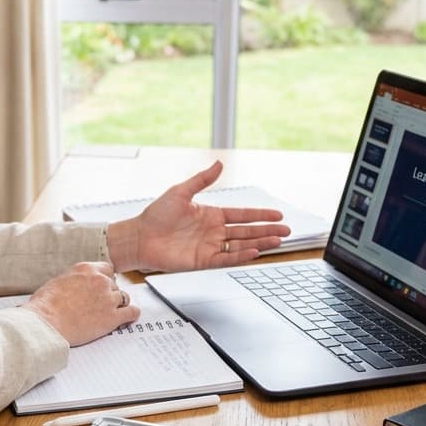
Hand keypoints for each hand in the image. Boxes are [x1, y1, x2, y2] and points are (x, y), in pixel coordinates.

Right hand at [22, 261, 140, 345]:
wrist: (46, 323)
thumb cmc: (46, 305)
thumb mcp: (59, 281)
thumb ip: (75, 280)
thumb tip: (78, 286)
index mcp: (86, 269)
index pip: (107, 269)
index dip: (105, 280)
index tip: (102, 287)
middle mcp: (100, 281)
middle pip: (114, 285)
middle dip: (108, 294)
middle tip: (100, 304)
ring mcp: (108, 299)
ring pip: (124, 298)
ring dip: (118, 305)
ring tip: (112, 312)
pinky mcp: (112, 317)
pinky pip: (132, 313)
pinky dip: (131, 316)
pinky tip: (127, 319)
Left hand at [106, 161, 291, 273]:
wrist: (139, 237)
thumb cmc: (155, 215)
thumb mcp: (181, 192)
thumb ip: (202, 179)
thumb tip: (219, 164)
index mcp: (211, 214)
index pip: (242, 214)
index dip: (260, 214)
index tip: (278, 214)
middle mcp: (213, 231)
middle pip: (247, 231)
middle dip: (267, 230)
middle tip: (287, 230)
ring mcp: (209, 246)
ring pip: (241, 245)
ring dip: (260, 243)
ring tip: (278, 241)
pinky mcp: (202, 261)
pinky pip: (226, 258)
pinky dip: (241, 256)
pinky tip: (255, 251)